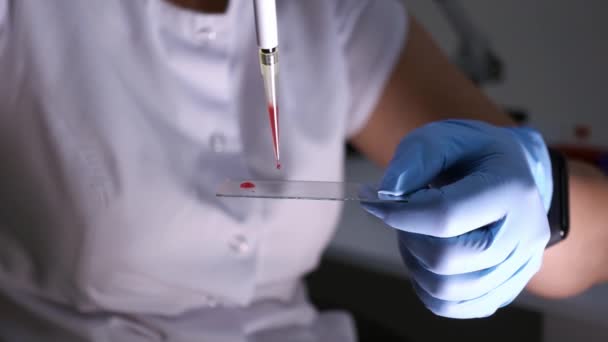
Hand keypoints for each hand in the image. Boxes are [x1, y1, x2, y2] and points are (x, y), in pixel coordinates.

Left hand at [362, 119, 553, 317]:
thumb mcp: (443, 137)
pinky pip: (457, 307)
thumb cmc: (473, 154)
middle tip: (404, 216)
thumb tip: (384, 195)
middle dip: (409, 238)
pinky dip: (429, 289)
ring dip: (416, 264)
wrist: (511, 173)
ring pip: (448, 290)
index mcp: (512, 189)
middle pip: (447, 259)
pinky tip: (427, 259)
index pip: (446, 216)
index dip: (399, 214)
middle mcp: (525, 233)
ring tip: (416, 235)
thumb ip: (414, 159)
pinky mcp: (508, 287)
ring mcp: (521, 266)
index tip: (375, 203)